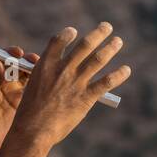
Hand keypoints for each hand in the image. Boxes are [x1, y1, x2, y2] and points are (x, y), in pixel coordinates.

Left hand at [0, 45, 39, 156]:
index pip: (2, 59)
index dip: (11, 54)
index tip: (17, 53)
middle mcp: (1, 81)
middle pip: (17, 65)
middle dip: (26, 61)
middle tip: (34, 60)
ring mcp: (12, 93)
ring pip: (26, 77)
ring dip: (34, 72)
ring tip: (43, 71)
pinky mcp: (21, 105)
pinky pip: (32, 92)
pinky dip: (39, 87)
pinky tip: (45, 85)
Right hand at [10, 22, 131, 152]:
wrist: (33, 130)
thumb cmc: (30, 112)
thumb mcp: (33, 87)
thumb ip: (48, 76)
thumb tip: (63, 72)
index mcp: (45, 65)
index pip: (59, 41)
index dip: (67, 34)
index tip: (74, 31)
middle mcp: (63, 70)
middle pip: (85, 45)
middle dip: (98, 34)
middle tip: (107, 26)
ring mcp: (75, 83)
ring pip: (98, 59)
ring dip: (110, 48)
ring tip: (118, 41)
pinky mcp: (86, 98)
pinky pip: (106, 82)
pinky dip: (118, 75)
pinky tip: (126, 70)